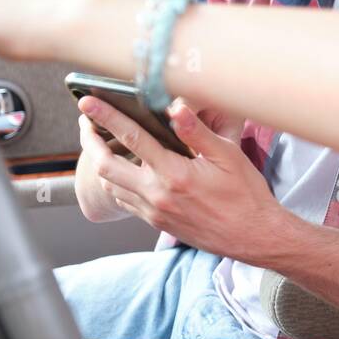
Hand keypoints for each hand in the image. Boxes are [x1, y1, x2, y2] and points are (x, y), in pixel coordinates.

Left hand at [78, 94, 300, 260]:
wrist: (253, 236)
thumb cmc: (245, 195)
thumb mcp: (228, 156)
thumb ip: (197, 132)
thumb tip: (174, 107)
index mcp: (174, 173)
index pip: (132, 138)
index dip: (106, 117)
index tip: (88, 102)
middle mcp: (157, 194)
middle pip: (105, 166)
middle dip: (89, 141)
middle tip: (85, 122)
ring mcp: (154, 211)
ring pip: (110, 185)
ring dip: (100, 163)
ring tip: (99, 144)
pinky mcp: (156, 222)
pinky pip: (125, 201)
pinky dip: (116, 183)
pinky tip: (123, 171)